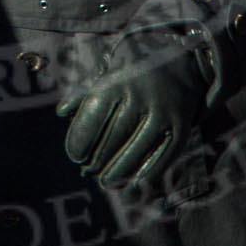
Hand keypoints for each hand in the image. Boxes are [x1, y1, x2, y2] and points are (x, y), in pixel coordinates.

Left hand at [57, 30, 210, 190]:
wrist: (184, 59)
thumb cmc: (135, 70)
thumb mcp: (109, 71)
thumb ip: (84, 92)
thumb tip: (61, 113)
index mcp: (118, 81)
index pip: (92, 117)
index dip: (80, 141)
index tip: (75, 156)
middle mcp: (141, 96)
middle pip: (113, 138)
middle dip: (98, 160)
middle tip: (89, 172)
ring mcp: (163, 111)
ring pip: (137, 150)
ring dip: (120, 172)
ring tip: (108, 182)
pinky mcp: (182, 125)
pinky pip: (164, 155)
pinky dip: (149, 173)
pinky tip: (135, 185)